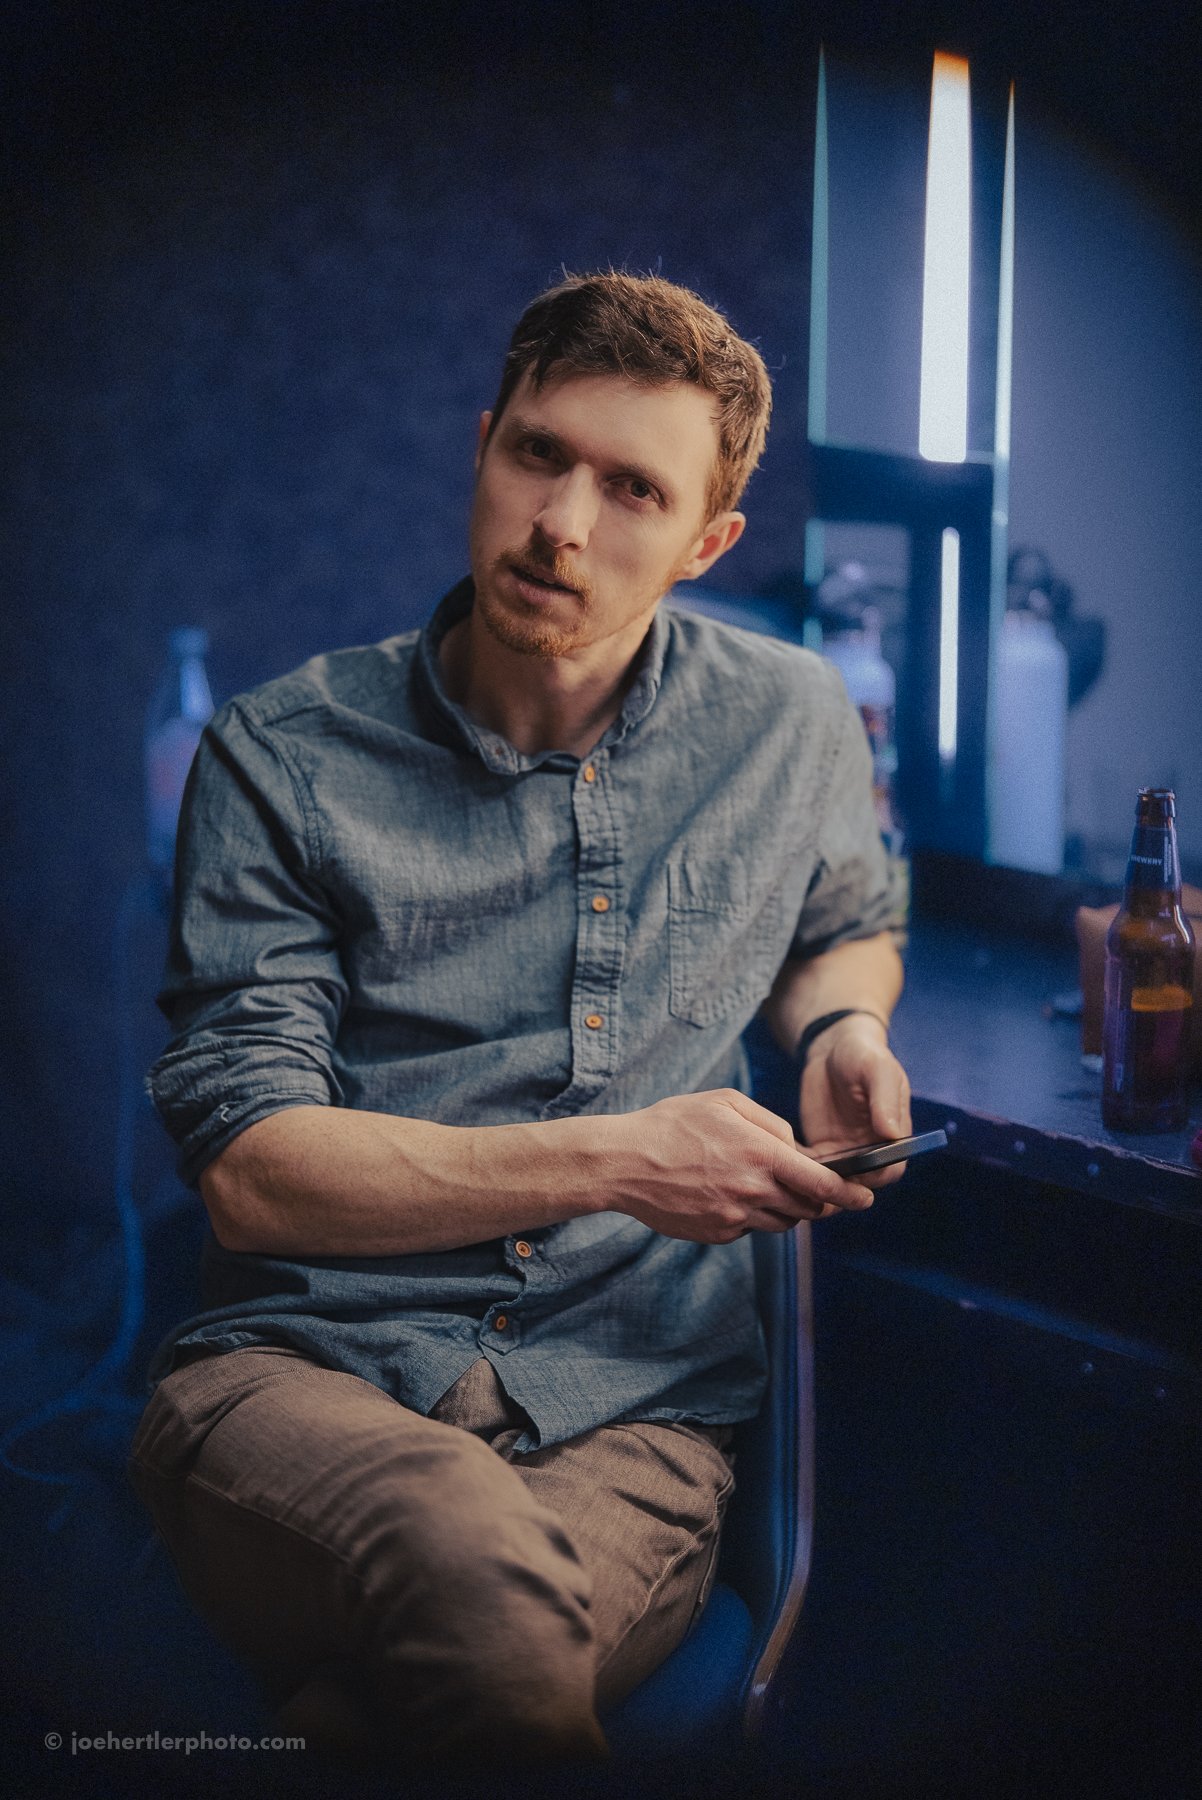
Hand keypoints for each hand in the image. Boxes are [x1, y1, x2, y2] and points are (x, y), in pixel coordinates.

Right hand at [609, 1089, 874, 1242]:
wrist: (624, 1162)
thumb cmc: (673, 1124)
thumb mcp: (725, 1102)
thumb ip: (770, 1122)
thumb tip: (796, 1147)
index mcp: (760, 1154)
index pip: (820, 1184)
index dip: (848, 1194)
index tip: (863, 1198)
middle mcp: (752, 1190)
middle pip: (806, 1209)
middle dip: (816, 1201)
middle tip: (812, 1190)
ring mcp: (734, 1217)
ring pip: (781, 1223)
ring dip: (786, 1209)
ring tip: (763, 1187)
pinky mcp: (717, 1234)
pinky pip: (750, 1229)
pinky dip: (752, 1216)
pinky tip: (729, 1194)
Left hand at [800, 1016, 912, 1189]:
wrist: (834, 1050)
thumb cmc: (863, 1056)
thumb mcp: (877, 1070)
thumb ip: (885, 1100)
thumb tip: (892, 1134)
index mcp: (893, 1136)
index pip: (890, 1170)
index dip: (875, 1176)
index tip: (852, 1172)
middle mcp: (870, 1149)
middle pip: (860, 1184)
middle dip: (840, 1188)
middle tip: (814, 1181)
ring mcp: (845, 1151)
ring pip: (833, 1182)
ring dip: (816, 1183)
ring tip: (793, 1173)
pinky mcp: (822, 1148)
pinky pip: (811, 1168)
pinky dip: (798, 1168)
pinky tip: (781, 1157)